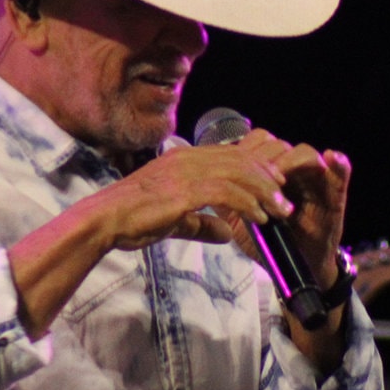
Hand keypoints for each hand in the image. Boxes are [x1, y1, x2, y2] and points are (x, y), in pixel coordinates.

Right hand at [93, 130, 296, 252]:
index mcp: (184, 158)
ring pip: (238, 174)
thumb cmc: (133, 219)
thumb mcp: (174, 219)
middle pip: (240, 161)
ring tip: (280, 210)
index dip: (257, 169)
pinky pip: (226, 192)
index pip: (230, 155)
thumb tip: (224, 233)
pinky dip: (247, 204)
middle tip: (285, 199)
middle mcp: (188, 158)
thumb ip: (201, 223)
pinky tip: (258, 217)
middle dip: (267, 179)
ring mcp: (186, 172)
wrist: (105, 220)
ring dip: (264, 192)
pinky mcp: (184, 190)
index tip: (275, 186)